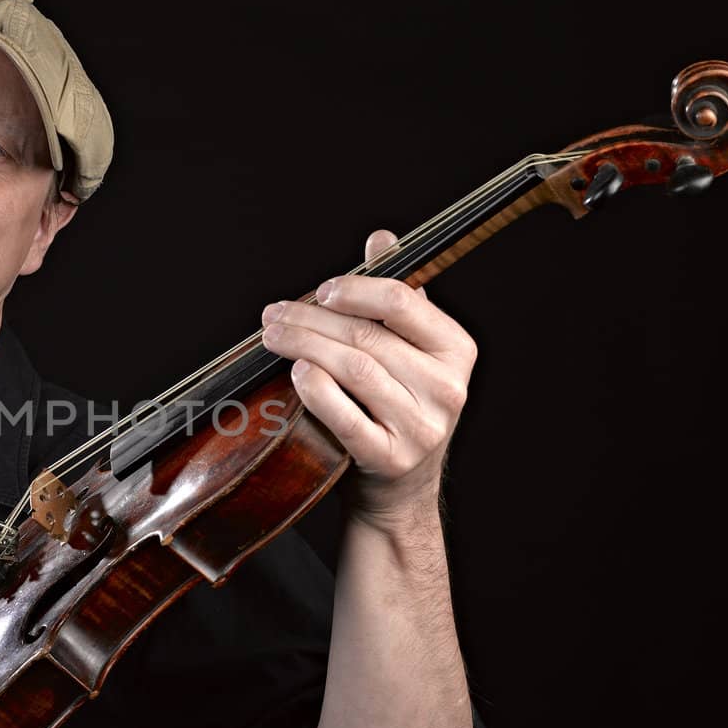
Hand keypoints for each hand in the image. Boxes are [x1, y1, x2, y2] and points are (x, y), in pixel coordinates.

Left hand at [260, 229, 476, 523]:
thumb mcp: (408, 350)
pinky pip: (347, 416)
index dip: (353, 289)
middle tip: (272, 316)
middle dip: (310, 320)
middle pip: (368, 335)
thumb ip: (396, 297)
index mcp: (456, 350)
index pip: (401, 301)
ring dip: (304, 347)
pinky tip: (296, 373)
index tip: (318, 292)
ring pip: (354, 369)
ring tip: (272, 338)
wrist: (399, 488)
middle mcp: (447, 387)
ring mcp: (422, 426)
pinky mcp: (391, 458)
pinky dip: (317, 390)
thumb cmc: (396, 406)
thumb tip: (382, 238)